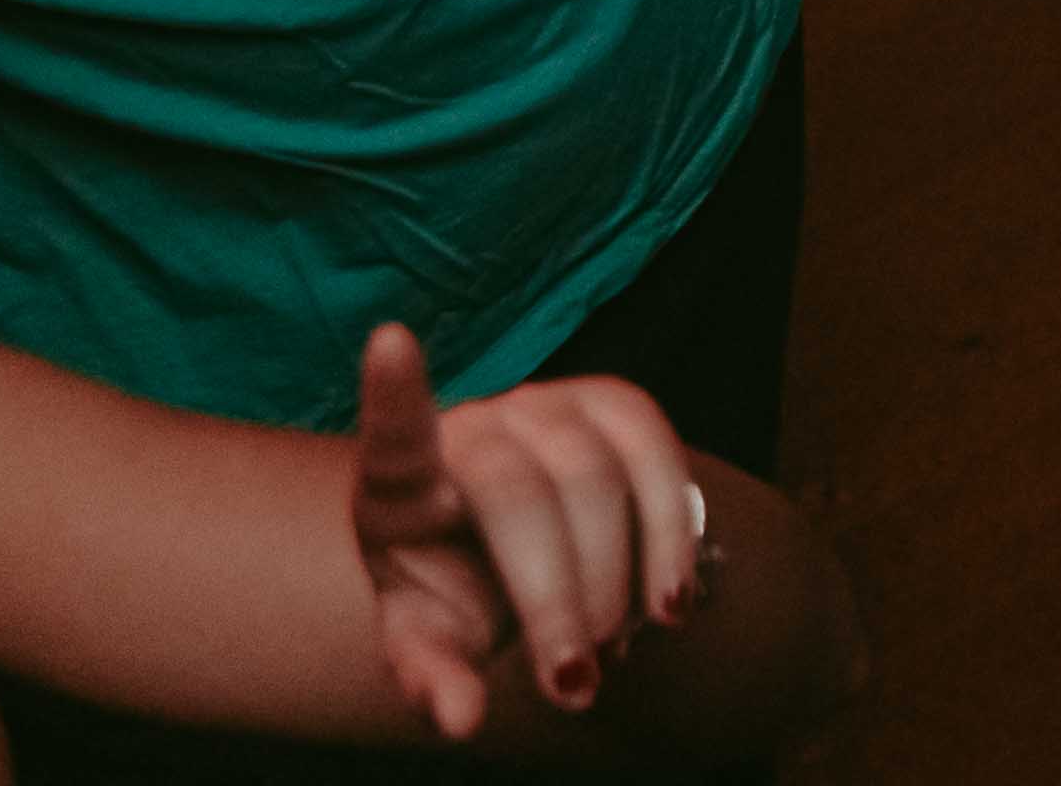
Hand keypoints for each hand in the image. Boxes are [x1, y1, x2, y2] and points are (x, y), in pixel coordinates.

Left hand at [350, 322, 704, 739]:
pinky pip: (658, 457)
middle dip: (556, 601)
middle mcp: (474, 426)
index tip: (389, 339)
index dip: (394, 392)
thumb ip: (435, 679)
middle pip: (518, 496)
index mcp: (402, 486)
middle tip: (574, 684)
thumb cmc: (461, 595)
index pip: (395, 436)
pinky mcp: (615, 400)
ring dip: (618, 580)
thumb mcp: (435, 643)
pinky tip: (670, 601)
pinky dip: (671, 535)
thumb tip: (459, 721)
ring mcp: (547, 403)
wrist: (526, 557)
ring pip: (598, 478)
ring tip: (617, 649)